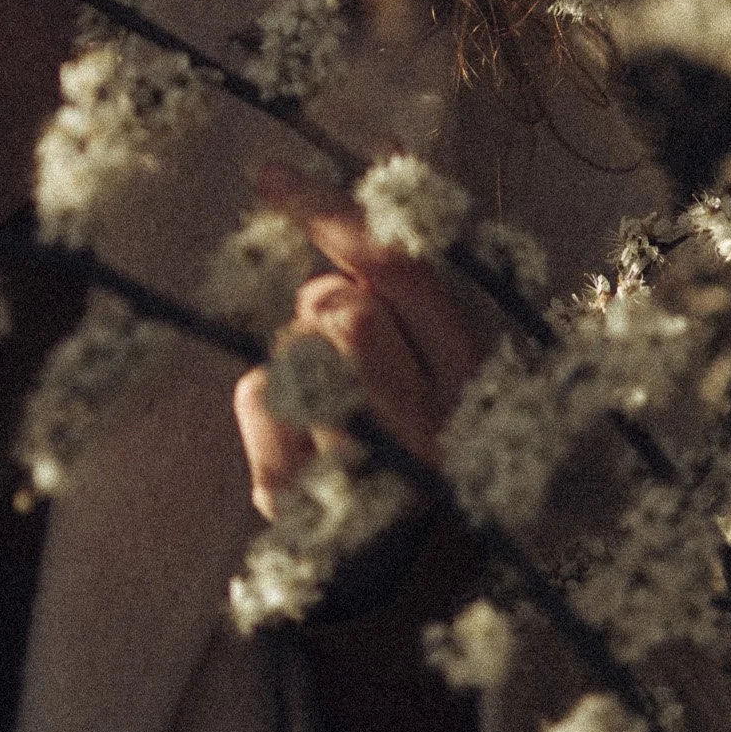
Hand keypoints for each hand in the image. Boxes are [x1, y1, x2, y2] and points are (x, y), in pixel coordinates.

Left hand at [233, 160, 483, 518]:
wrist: (405, 587)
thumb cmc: (421, 436)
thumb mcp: (439, 347)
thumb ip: (414, 257)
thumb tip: (385, 144)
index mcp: (477, 375)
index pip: (403, 270)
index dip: (332, 209)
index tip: (268, 172)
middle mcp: (434, 427)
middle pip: (342, 307)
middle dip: (322, 303)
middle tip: (338, 338)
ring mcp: (371, 471)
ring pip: (293, 347)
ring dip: (295, 353)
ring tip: (330, 398)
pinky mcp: (307, 507)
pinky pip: (253, 397)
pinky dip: (260, 403)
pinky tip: (297, 437)